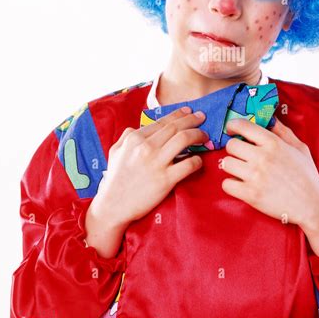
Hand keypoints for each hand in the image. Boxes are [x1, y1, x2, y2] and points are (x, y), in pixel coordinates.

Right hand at [91, 107, 207, 228]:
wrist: (113, 206)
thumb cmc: (115, 179)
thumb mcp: (115, 151)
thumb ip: (126, 136)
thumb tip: (135, 127)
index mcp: (135, 138)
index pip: (163, 121)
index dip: (179, 114)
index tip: (189, 111)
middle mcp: (146, 147)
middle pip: (176, 127)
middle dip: (193, 120)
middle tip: (202, 117)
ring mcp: (156, 163)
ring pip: (184, 139)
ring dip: (198, 135)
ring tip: (205, 136)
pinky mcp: (166, 179)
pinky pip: (189, 164)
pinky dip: (198, 160)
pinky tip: (199, 160)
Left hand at [221, 116, 318, 225]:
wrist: (312, 204)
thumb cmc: (306, 175)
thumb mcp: (299, 148)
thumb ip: (283, 132)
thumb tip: (270, 119)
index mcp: (273, 143)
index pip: (243, 125)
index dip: (233, 126)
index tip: (232, 131)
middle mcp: (262, 157)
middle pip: (231, 145)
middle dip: (234, 149)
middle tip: (242, 155)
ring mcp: (255, 176)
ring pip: (226, 163)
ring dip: (232, 167)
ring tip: (242, 171)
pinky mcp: (250, 195)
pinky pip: (226, 184)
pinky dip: (232, 185)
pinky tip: (241, 185)